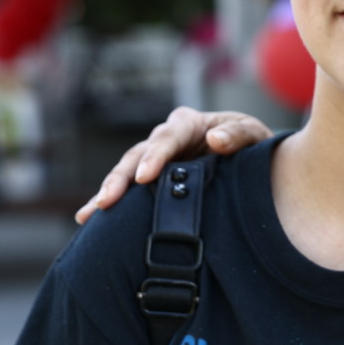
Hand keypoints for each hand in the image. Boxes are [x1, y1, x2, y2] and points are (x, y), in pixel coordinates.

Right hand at [75, 107, 274, 223]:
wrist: (254, 164)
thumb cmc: (252, 146)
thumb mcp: (253, 134)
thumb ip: (237, 135)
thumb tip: (215, 139)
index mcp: (188, 124)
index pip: (167, 137)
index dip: (155, 156)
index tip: (144, 176)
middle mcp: (166, 140)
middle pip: (136, 156)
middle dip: (120, 178)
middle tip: (106, 201)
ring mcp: (156, 161)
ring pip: (126, 174)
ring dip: (107, 193)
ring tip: (89, 215)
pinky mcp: (152, 182)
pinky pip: (129, 192)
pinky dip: (110, 204)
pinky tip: (88, 220)